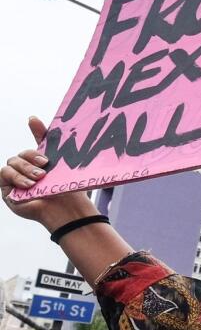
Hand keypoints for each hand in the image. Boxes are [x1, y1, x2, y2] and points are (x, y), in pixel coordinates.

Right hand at [1, 116, 98, 231]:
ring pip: (12, 162)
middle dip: (32, 157)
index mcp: (43, 164)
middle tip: (45, 166)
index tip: (33, 120)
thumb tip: (32, 118)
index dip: (36, 130)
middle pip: (22, 154)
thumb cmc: (65, 190)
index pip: (38, 144)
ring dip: (25, 169)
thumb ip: (49, 144)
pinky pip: (4, 174)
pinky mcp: (7, 190)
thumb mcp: (61, 164)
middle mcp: (28, 171)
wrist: (65, 211)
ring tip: (38, 179)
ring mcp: (16, 180)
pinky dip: (16, 177)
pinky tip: (28, 184)